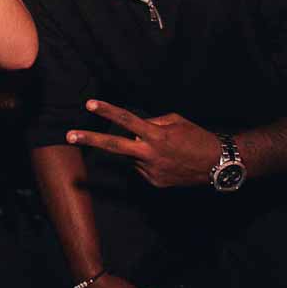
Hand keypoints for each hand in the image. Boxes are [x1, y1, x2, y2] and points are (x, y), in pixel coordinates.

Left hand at [67, 99, 220, 187]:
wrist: (217, 164)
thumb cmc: (196, 137)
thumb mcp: (175, 120)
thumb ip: (151, 122)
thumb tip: (133, 129)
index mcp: (156, 134)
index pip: (126, 120)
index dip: (107, 111)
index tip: (89, 104)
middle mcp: (150, 154)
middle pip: (114, 146)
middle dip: (90, 139)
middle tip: (68, 135)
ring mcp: (150, 171)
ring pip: (132, 156)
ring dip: (139, 150)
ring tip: (166, 150)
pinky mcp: (154, 183)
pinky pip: (141, 167)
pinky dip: (148, 161)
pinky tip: (167, 161)